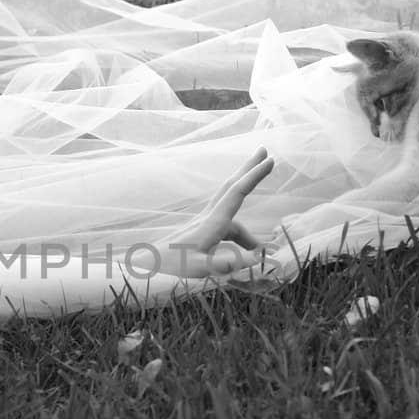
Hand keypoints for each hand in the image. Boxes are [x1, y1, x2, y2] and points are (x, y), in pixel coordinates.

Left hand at [139, 147, 276, 276]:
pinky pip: (227, 227)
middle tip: (264, 151)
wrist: (147, 266)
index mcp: (212, 222)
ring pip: (232, 212)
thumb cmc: (171, 266)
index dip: (254, 176)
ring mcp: (204, 223)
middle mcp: (209, 217)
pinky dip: (239, 235)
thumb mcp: (199, 267)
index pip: (237, 192)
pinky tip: (244, 252)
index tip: (270, 160)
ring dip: (249, 224)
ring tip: (260, 249)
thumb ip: (226, 263)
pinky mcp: (200, 232)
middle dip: (249, 169)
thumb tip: (256, 258)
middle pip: (232, 186)